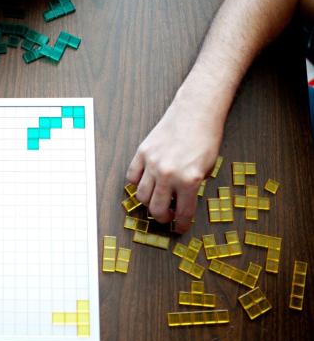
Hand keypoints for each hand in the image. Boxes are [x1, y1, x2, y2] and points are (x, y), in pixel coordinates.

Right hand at [126, 89, 223, 233]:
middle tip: (167, 217)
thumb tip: (181, 201)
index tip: (180, 228)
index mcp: (189, 180)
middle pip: (157, 209)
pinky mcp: (142, 153)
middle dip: (162, 218)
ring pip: (141, 196)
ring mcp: (152, 163)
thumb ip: (193, 186)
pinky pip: (132, 177)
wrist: (195, 112)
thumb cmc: (206, 138)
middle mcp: (168, 174)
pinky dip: (136, 184)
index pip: (183, 212)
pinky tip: (146, 183)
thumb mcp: (208, 167)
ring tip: (156, 201)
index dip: (181, 224)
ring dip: (148, 203)